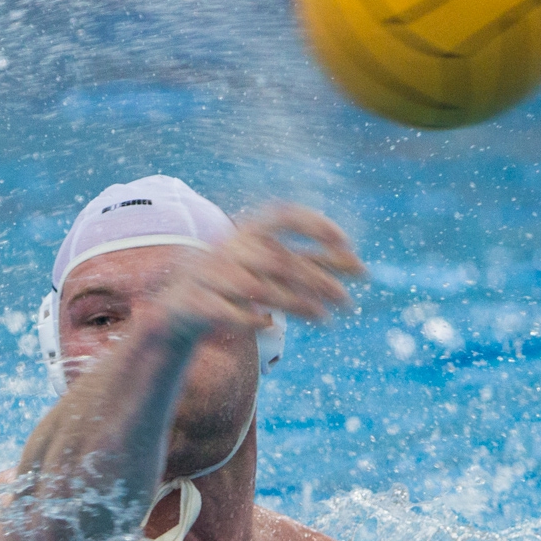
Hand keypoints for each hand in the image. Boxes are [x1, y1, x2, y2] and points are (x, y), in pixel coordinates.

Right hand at [161, 203, 366, 336]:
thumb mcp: (272, 273)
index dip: (314, 224)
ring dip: (294, 304)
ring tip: (325, 320)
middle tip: (349, 303)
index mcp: (247, 232)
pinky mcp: (193, 302)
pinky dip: (246, 319)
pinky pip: (225, 311)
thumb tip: (362, 269)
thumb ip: (312, 265)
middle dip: (318, 281)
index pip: (284, 214)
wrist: (177, 311)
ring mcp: (207, 274)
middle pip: (279, 260)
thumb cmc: (236, 288)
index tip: (347, 243)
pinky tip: (268, 326)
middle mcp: (228, 248)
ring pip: (257, 289)